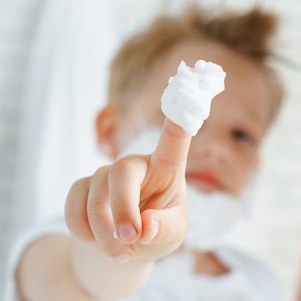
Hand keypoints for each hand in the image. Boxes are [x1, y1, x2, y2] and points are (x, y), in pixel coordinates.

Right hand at [65, 119, 190, 262]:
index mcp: (167, 168)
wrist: (127, 245)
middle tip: (131, 240)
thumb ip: (164, 229)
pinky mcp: (82, 188)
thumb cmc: (158, 231)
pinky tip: (97, 242)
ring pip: (95, 198)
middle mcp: (136, 164)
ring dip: (105, 234)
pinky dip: (84, 232)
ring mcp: (106, 173)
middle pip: (122, 172)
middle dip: (122, 210)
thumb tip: (145, 227)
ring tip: (122, 253)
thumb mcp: (172, 234)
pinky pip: (73, 208)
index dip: (179, 118)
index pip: (175, 139)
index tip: (186, 89)